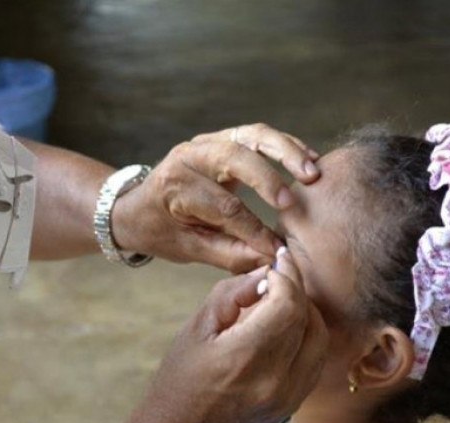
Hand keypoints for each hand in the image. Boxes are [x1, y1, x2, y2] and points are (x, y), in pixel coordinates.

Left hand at [111, 124, 319, 272]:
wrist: (137, 206)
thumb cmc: (161, 230)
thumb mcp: (187, 249)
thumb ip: (228, 253)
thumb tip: (269, 259)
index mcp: (175, 185)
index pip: (224, 207)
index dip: (254, 230)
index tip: (276, 250)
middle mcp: (190, 156)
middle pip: (236, 158)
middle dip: (268, 179)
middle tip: (292, 202)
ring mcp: (208, 142)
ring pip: (253, 135)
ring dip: (286, 151)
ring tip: (312, 172)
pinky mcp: (224, 138)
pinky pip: (258, 135)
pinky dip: (285, 145)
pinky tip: (309, 159)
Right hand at [130, 248, 328, 422]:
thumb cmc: (178, 382)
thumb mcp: (196, 329)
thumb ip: (231, 295)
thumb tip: (262, 273)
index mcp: (246, 357)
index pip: (288, 303)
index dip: (287, 276)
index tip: (277, 261)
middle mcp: (275, 380)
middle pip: (308, 319)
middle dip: (298, 290)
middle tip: (280, 274)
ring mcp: (288, 398)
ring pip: (318, 340)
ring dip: (306, 313)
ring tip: (282, 298)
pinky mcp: (291, 407)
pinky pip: (313, 362)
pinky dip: (306, 337)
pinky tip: (285, 327)